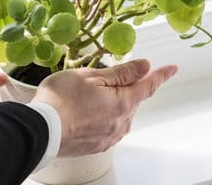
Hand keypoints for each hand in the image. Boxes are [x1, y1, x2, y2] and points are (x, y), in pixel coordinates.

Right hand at [31, 59, 176, 156]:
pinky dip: (105, 118)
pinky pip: (109, 128)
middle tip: (105, 79)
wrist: (41, 131)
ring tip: (90, 96)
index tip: (171, 69)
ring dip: (114, 104)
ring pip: (121, 115)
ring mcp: (108, 136)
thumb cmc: (60, 101)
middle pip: (132, 100)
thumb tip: (144, 66)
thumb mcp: (90, 76)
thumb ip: (120, 73)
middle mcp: (120, 122)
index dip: (160, 75)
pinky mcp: (96, 145)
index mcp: (122, 102)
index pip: (148, 85)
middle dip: (126, 88)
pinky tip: (88, 113)